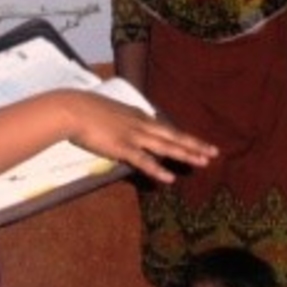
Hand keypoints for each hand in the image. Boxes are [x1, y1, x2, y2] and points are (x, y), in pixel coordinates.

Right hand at [60, 91, 217, 183]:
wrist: (72, 108)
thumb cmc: (84, 110)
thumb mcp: (108, 113)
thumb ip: (118, 122)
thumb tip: (120, 131)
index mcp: (137, 115)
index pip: (164, 127)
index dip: (181, 136)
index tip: (196, 142)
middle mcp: (140, 123)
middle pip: (173, 135)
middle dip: (194, 144)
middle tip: (214, 152)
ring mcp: (133, 135)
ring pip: (166, 146)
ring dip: (186, 154)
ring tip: (204, 162)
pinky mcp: (122, 146)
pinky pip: (144, 160)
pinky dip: (158, 169)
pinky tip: (171, 177)